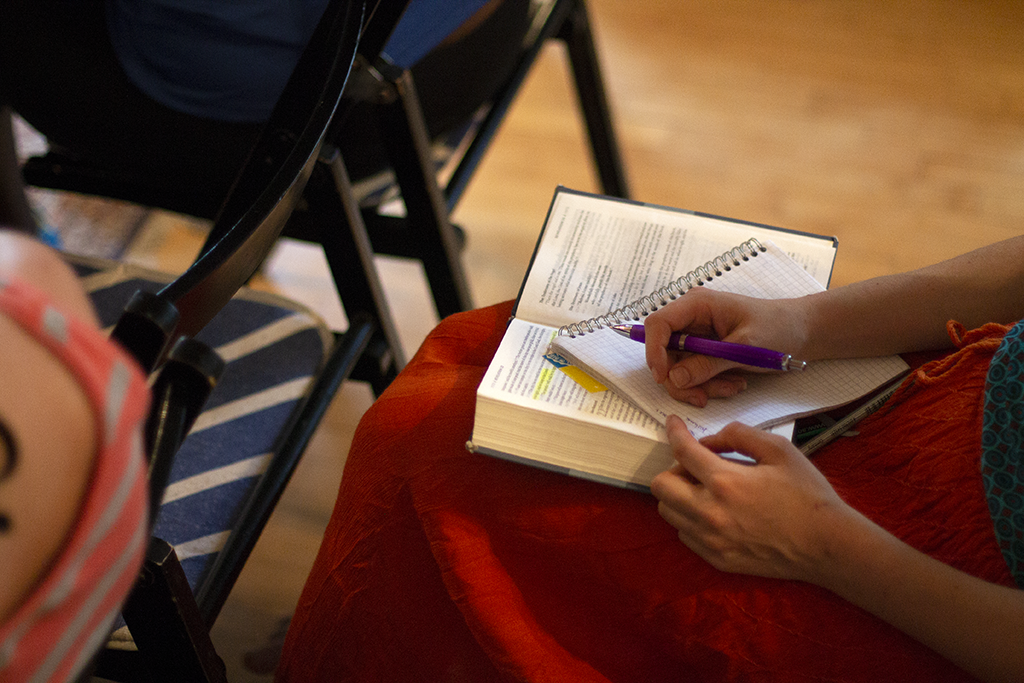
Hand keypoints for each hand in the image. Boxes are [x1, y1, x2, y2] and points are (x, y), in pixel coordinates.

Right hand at [643, 288, 806, 405]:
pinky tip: (734, 383)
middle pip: (664, 353)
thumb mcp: (744, 347)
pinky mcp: (704, 353)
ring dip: (700, 385)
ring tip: (732, 387)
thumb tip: (674, 378)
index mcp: (697, 305)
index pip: (658, 324)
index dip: (654, 351)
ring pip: (677, 369)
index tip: (664, 377)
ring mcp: (696, 337)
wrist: (801, 331)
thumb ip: (708, 363)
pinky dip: (709, 385)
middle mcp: (690, 319)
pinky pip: (693, 375)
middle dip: (682, 379)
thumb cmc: (778, 326)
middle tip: (705, 396)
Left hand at [650, 416, 855, 582]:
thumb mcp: (779, 450)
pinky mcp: (717, 559)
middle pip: (661, 486)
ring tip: (705, 489)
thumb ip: (740, 435)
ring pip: (668, 512)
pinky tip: (714, 512)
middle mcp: (710, 513)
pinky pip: (685, 534)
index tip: (672, 423)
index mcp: (725, 481)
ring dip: (679, 494)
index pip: (682, 451)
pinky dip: (690, 519)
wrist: (827, 545)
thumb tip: (711, 439)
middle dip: (674, 468)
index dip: (674, 431)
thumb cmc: (807, 495)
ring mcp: (711, 540)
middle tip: (697, 465)